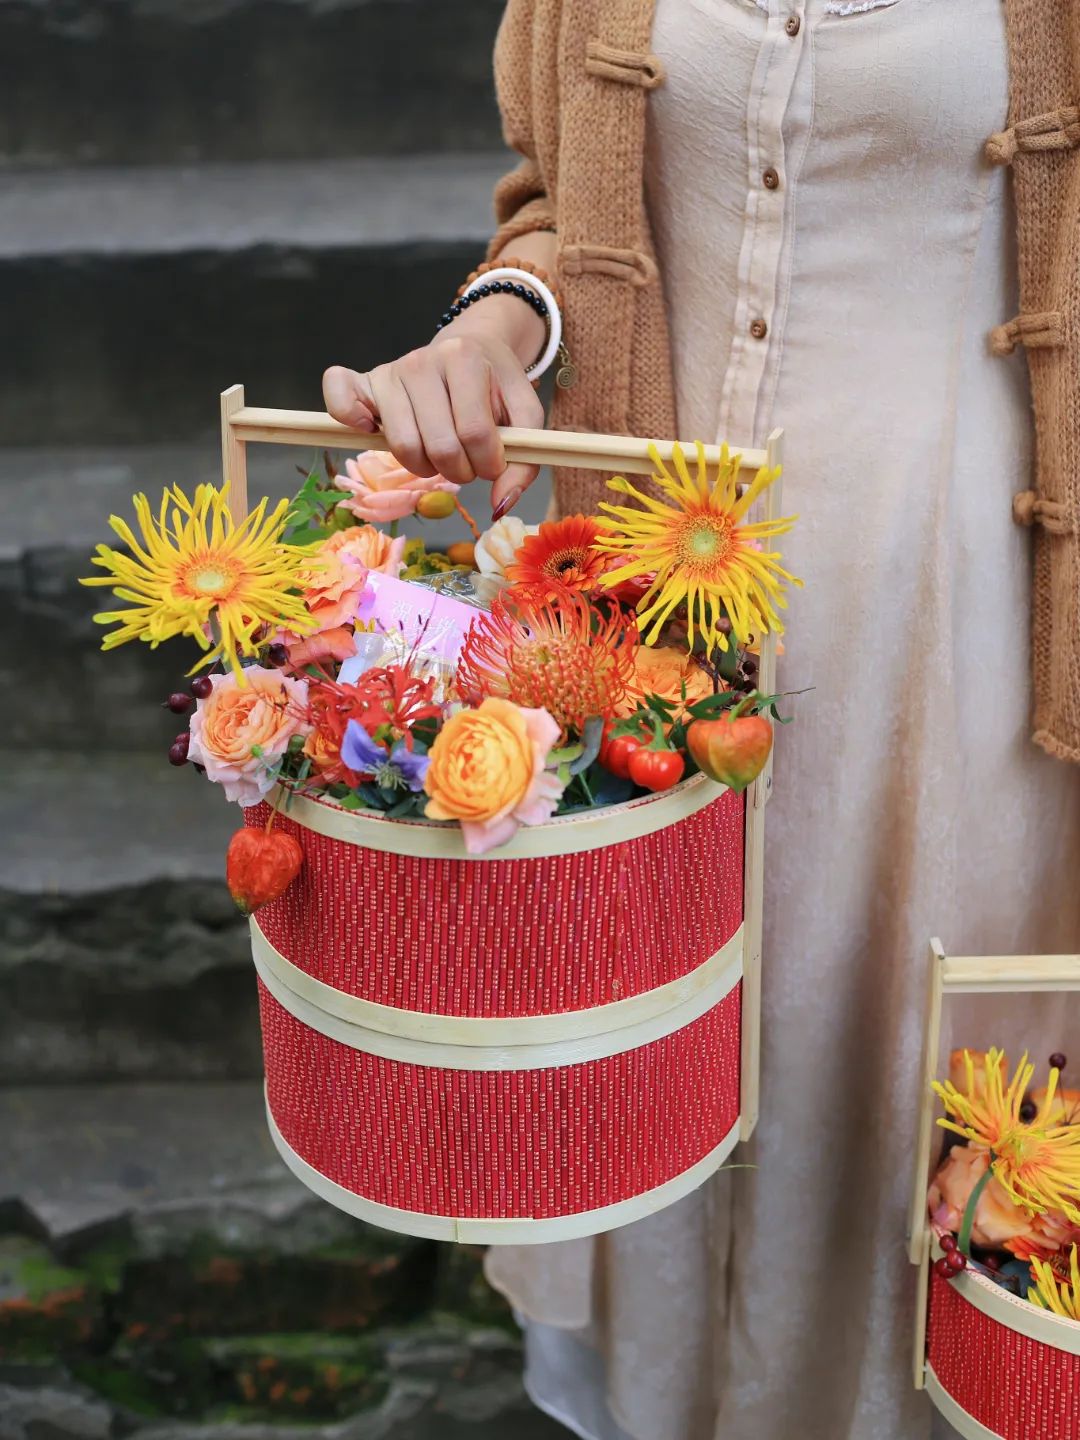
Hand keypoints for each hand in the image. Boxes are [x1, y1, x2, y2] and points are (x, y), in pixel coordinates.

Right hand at [323, 312, 545, 516]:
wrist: (472, 348)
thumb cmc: (496, 387)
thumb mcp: (524, 417)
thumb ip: (522, 463)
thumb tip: (500, 506)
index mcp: (464, 359)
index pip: (474, 433)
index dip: (488, 463)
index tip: (493, 462)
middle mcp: (422, 360)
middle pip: (439, 446)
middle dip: (460, 470)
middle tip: (467, 462)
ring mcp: (390, 371)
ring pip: (402, 447)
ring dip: (426, 468)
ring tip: (439, 454)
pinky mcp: (364, 382)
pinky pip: (339, 399)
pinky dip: (349, 420)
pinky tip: (372, 429)